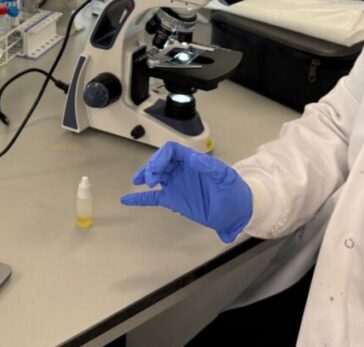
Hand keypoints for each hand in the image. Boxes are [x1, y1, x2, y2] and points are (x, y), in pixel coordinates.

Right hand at [120, 142, 252, 242]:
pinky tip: (127, 199)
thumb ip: (211, 168)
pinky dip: (140, 198)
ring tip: (138, 181)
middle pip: (160, 161)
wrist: (237, 211)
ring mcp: (177, 185)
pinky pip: (153, 197)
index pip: (172, 151)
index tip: (157, 168)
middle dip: (151, 166)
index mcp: (193, 161)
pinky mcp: (174, 200)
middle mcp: (182, 170)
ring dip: (145, 175)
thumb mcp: (225, 177)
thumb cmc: (234, 191)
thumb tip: (194, 158)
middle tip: (149, 177)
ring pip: (155, 175)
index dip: (161, 156)